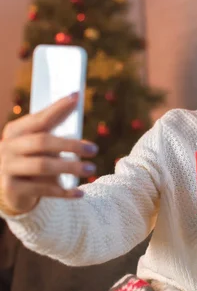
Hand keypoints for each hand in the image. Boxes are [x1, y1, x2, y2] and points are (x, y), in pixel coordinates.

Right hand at [0, 93, 97, 214]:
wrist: (8, 189)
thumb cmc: (30, 158)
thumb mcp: (39, 142)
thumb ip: (53, 125)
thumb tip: (75, 99)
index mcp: (15, 131)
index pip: (39, 118)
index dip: (58, 107)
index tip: (77, 97)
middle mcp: (8, 147)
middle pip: (43, 141)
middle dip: (71, 145)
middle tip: (94, 149)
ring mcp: (7, 167)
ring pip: (43, 165)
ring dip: (70, 167)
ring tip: (91, 169)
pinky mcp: (11, 188)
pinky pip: (42, 189)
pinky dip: (63, 191)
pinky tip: (79, 193)